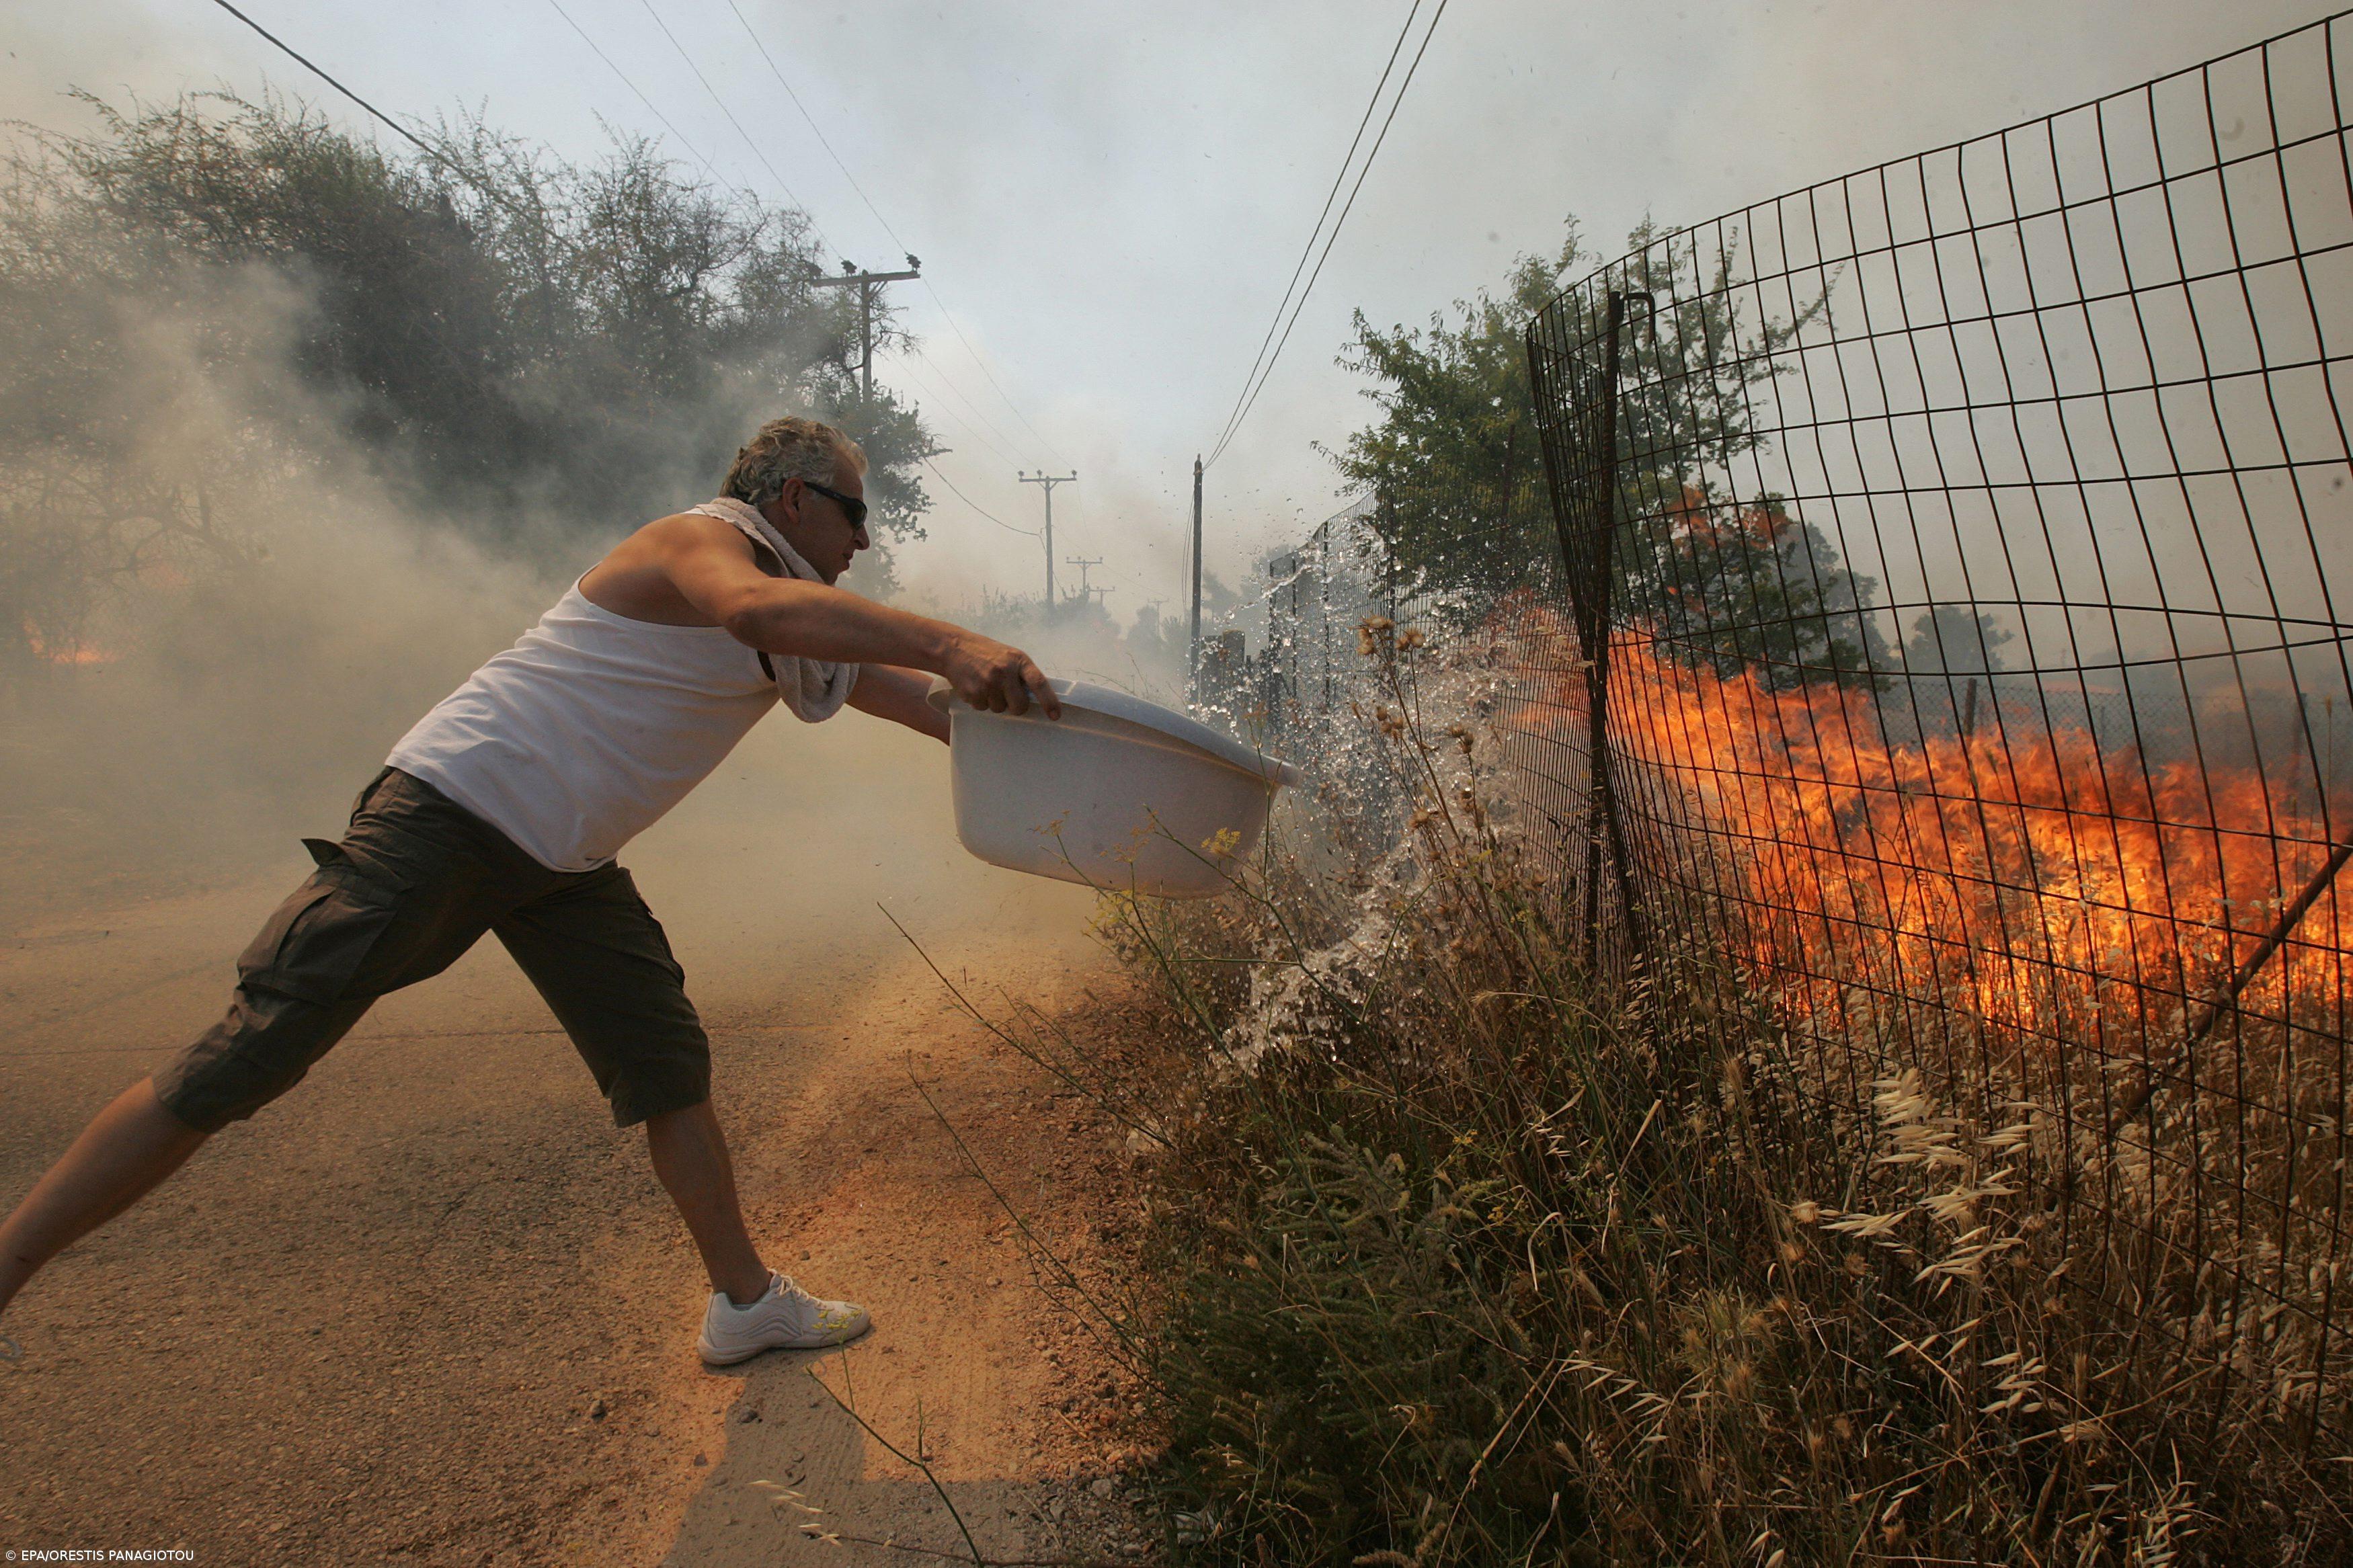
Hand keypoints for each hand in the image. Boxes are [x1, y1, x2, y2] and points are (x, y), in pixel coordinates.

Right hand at [943, 632, 1059, 717]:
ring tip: (985, 684)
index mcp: (1018, 660)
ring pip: (1000, 709)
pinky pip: (983, 708)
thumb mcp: (1008, 656)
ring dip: (995, 702)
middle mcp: (1004, 671)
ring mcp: (988, 683)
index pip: (1038, 682)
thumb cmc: (985, 652)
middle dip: (1015, 706)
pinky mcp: (973, 693)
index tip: (1055, 715)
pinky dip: (980, 701)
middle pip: (1019, 706)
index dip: (1049, 701)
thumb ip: (1022, 673)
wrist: (953, 648)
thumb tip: (1035, 697)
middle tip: (1007, 695)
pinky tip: (975, 686)